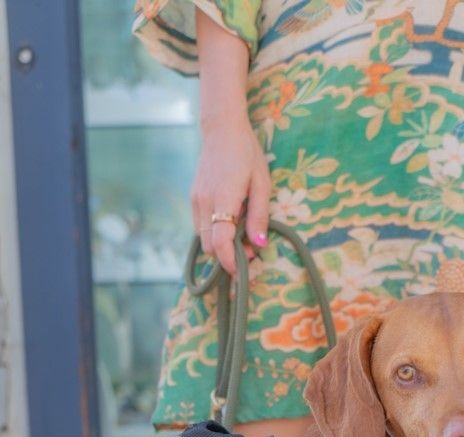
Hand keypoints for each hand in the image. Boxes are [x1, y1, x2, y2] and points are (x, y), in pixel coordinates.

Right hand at [191, 115, 270, 274]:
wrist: (221, 129)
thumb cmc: (247, 154)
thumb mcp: (262, 184)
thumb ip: (259, 216)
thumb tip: (259, 245)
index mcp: (223, 198)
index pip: (220, 241)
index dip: (229, 261)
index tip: (241, 271)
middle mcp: (204, 202)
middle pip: (210, 246)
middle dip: (227, 256)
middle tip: (250, 249)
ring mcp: (196, 200)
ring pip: (203, 239)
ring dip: (221, 245)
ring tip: (242, 235)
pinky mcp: (194, 199)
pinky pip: (201, 227)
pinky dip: (214, 233)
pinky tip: (231, 223)